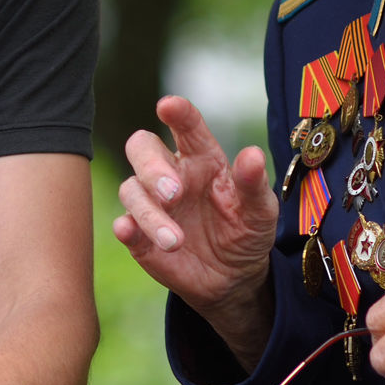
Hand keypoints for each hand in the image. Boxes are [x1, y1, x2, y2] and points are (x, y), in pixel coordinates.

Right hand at [113, 97, 278, 352]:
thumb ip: (254, 183)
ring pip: (132, 189)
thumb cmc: (247, 232)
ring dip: (150, 213)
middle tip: (173, 192)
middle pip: (142, 147)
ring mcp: (152, 204)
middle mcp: (171, 173)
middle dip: (152, 166)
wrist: (235, 278)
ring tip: (175, 241)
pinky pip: (123, 224)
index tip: (168, 106)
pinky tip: (130, 232)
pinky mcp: (140, 235)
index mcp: (202, 158)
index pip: (187, 126)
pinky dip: (125, 227)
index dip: (178, 113)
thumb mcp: (260, 210)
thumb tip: (252, 154)